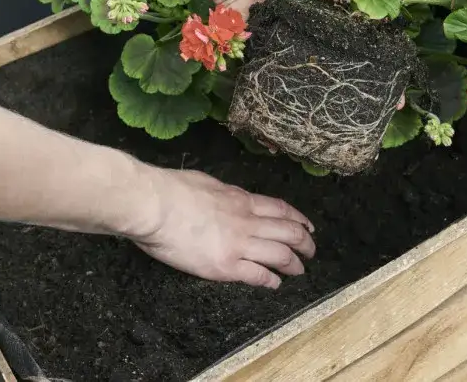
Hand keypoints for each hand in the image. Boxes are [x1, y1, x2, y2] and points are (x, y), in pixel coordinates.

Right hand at [129, 166, 315, 288]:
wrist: (155, 205)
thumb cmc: (172, 189)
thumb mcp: (208, 182)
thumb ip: (224, 193)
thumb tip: (229, 197)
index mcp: (241, 200)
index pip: (280, 209)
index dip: (299, 219)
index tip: (308, 226)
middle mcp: (247, 222)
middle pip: (289, 233)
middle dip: (305, 243)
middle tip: (311, 252)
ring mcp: (239, 245)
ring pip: (280, 255)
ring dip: (294, 264)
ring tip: (299, 271)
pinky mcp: (225, 266)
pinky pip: (258, 275)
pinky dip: (271, 281)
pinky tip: (275, 284)